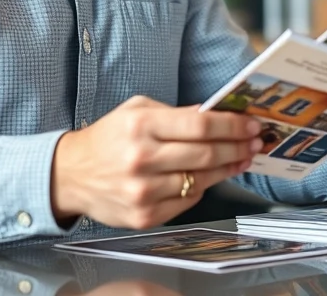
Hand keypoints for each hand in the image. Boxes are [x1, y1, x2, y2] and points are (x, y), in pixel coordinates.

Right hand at [51, 95, 261, 228]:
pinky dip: (202, 188)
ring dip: (227, 169)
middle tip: (255, 142)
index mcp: (140, 126)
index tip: (250, 124)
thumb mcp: (136, 111)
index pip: (199, 124)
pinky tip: (209, 176)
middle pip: (206, 153)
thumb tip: (213, 114)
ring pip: (201, 180)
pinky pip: (187, 201)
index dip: (231, 125)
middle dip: (237, 147)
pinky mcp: (144, 216)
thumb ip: (175, 113)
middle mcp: (142, 159)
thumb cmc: (107, 139)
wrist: (71, 175)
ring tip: (241, 158)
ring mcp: (143, 191)